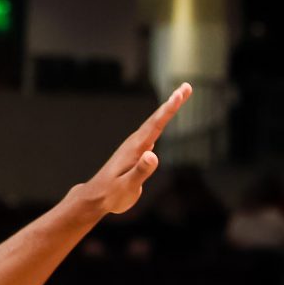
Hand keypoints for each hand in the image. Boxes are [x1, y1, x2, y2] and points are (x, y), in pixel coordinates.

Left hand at [73, 83, 190, 214]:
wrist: (96, 197)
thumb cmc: (112, 194)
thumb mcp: (127, 186)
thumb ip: (140, 170)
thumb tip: (153, 154)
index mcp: (135, 148)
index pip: (156, 125)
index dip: (169, 109)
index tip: (180, 94)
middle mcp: (135, 143)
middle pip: (157, 119)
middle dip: (173, 102)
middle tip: (187, 87)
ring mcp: (136, 147)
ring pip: (155, 124)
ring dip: (168, 109)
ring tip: (179, 96)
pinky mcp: (137, 152)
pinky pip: (152, 132)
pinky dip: (161, 122)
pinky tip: (163, 119)